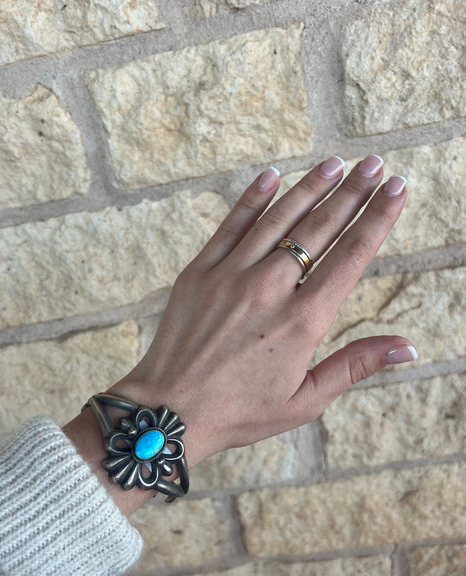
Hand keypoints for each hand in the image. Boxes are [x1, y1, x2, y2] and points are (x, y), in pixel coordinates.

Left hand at [111, 155, 414, 462]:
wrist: (168, 410)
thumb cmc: (240, 412)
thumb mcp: (305, 400)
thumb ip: (354, 365)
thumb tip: (407, 345)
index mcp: (302, 321)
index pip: (351, 256)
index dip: (378, 219)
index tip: (396, 189)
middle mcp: (269, 289)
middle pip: (319, 229)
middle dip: (352, 193)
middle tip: (374, 164)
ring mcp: (230, 275)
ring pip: (278, 219)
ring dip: (309, 188)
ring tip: (336, 163)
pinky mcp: (199, 272)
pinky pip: (231, 225)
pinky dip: (252, 199)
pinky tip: (272, 175)